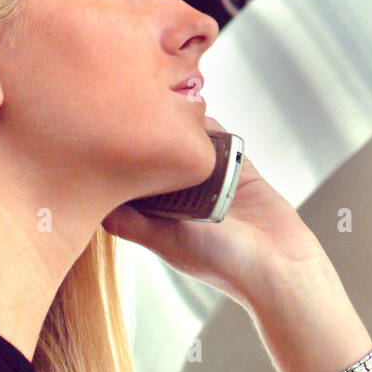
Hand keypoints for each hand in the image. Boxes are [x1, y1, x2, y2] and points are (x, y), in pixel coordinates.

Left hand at [101, 116, 326, 307]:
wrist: (277, 263)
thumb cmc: (222, 261)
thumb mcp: (165, 241)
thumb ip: (132, 223)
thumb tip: (93, 206)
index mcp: (165, 219)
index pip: (136, 184)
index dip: (122, 163)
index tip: (104, 139)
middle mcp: (188, 200)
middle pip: (162, 160)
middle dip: (150, 139)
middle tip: (133, 113)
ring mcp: (215, 183)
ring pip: (191, 147)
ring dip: (182, 129)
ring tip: (165, 109)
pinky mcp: (241, 171)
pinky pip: (223, 142)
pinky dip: (213, 129)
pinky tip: (200, 118)